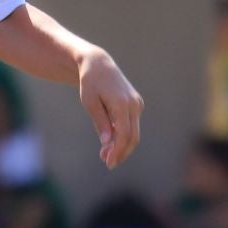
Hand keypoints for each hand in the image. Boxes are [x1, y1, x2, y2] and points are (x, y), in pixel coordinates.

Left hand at [76, 49, 141, 169]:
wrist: (99, 64)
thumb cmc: (90, 83)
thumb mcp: (90, 102)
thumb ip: (100, 123)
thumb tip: (107, 144)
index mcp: (121, 103)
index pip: (124, 134)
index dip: (117, 151)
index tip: (108, 162)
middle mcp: (134, 104)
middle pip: (133, 136)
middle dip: (121, 152)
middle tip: (107, 163)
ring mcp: (137, 104)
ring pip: (134, 132)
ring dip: (122, 146)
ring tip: (105, 155)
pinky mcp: (136, 105)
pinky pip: (131, 125)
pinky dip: (123, 136)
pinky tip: (110, 143)